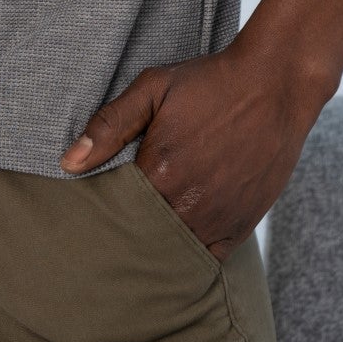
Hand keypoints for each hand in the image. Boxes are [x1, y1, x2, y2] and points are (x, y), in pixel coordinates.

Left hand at [59, 38, 329, 259]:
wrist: (274, 85)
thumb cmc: (211, 82)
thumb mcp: (154, 87)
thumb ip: (109, 125)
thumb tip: (68, 164)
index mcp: (159, 171)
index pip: (116, 212)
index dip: (102, 215)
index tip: (90, 217)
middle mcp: (188, 203)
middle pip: (142, 238)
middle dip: (125, 237)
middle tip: (108, 239)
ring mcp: (217, 218)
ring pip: (174, 252)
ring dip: (156, 249)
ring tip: (137, 246)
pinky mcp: (241, 225)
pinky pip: (208, 259)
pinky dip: (190, 257)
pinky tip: (175, 249)